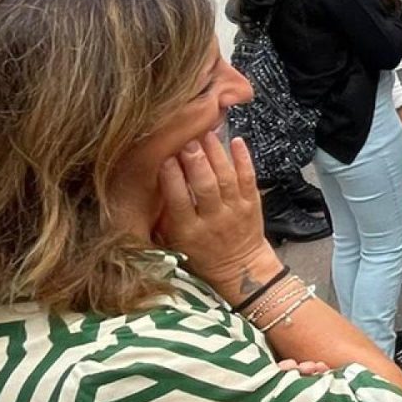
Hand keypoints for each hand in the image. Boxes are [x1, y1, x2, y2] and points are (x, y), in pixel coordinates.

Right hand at [152, 136, 274, 299]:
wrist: (239, 267)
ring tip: (206, 134)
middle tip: (187, 141)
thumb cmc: (201, 253)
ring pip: (226, 178)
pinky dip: (243, 159)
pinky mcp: (252, 204)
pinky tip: (236, 141)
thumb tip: (149, 185)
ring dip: (216, 154)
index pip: (179, 201)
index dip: (172, 179)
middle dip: (196, 162)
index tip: (164, 159)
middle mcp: (213, 220)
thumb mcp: (175, 241)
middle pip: (205, 187)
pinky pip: (249, 178)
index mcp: (188, 231)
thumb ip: (164, 215)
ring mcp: (235, 211)